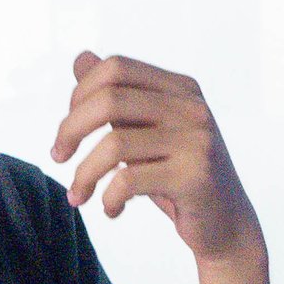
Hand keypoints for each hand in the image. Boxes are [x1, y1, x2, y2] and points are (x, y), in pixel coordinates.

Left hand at [51, 53, 262, 262]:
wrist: (226, 225)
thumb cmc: (176, 176)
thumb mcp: (144, 133)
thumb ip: (116, 98)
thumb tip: (81, 58)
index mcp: (180, 88)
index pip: (116, 67)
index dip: (79, 93)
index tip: (68, 127)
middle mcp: (191, 108)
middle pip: (110, 99)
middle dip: (70, 129)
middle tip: (57, 156)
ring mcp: (197, 141)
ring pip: (115, 143)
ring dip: (84, 173)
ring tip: (77, 195)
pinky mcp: (195, 178)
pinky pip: (129, 180)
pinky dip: (108, 198)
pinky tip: (111, 210)